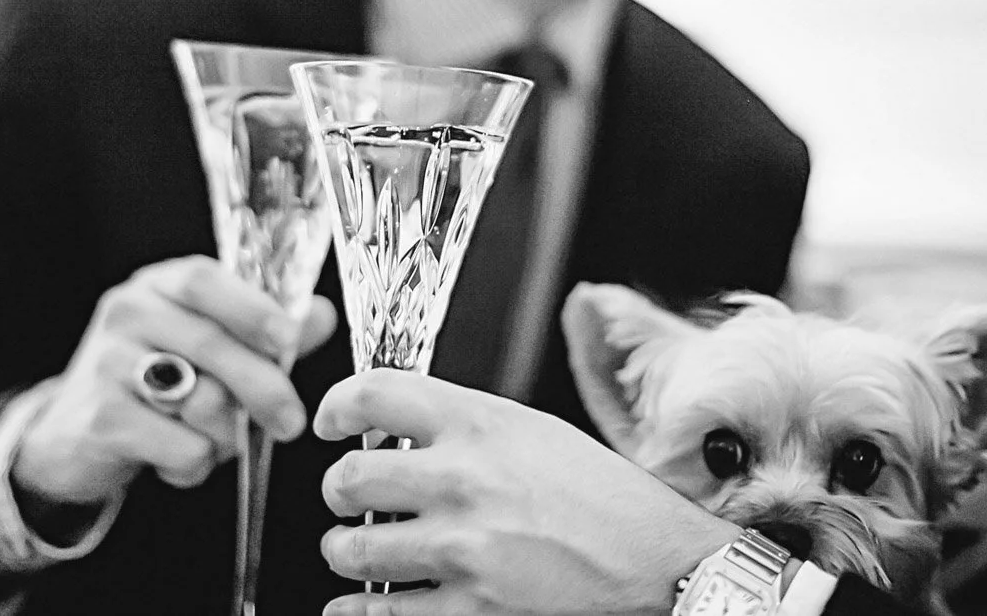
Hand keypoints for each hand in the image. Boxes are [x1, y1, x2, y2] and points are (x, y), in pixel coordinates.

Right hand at [13, 257, 336, 508]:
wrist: (71, 435)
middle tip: (291, 422)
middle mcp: (127, 313)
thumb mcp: (203, 345)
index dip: (251, 308)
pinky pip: (179, 446)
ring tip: (215, 439)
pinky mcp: (99, 419)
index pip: (203, 280)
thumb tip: (321, 315)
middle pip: (210, 344)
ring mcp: (106, 364)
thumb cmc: (152, 382)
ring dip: (226, 434)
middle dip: (263, 388)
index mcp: (158, 285)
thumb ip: (262, 331)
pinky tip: (177, 458)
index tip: (289, 340)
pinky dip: (195, 463)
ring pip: (200, 400)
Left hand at [314, 370, 738, 615]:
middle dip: (338, 492)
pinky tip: (358, 605)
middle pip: (346, 478)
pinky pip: (378, 615)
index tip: (330, 423)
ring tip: (358, 551)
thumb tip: (396, 429)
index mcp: (478, 423)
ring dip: (346, 552)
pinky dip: (356, 612)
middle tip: (348, 499)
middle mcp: (462, 479)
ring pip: (351, 550)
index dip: (336, 406)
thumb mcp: (532, 431)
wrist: (655, 560)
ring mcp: (464, 549)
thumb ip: (463, 424)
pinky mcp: (471, 610)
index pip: (372, 393)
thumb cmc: (599, 494)